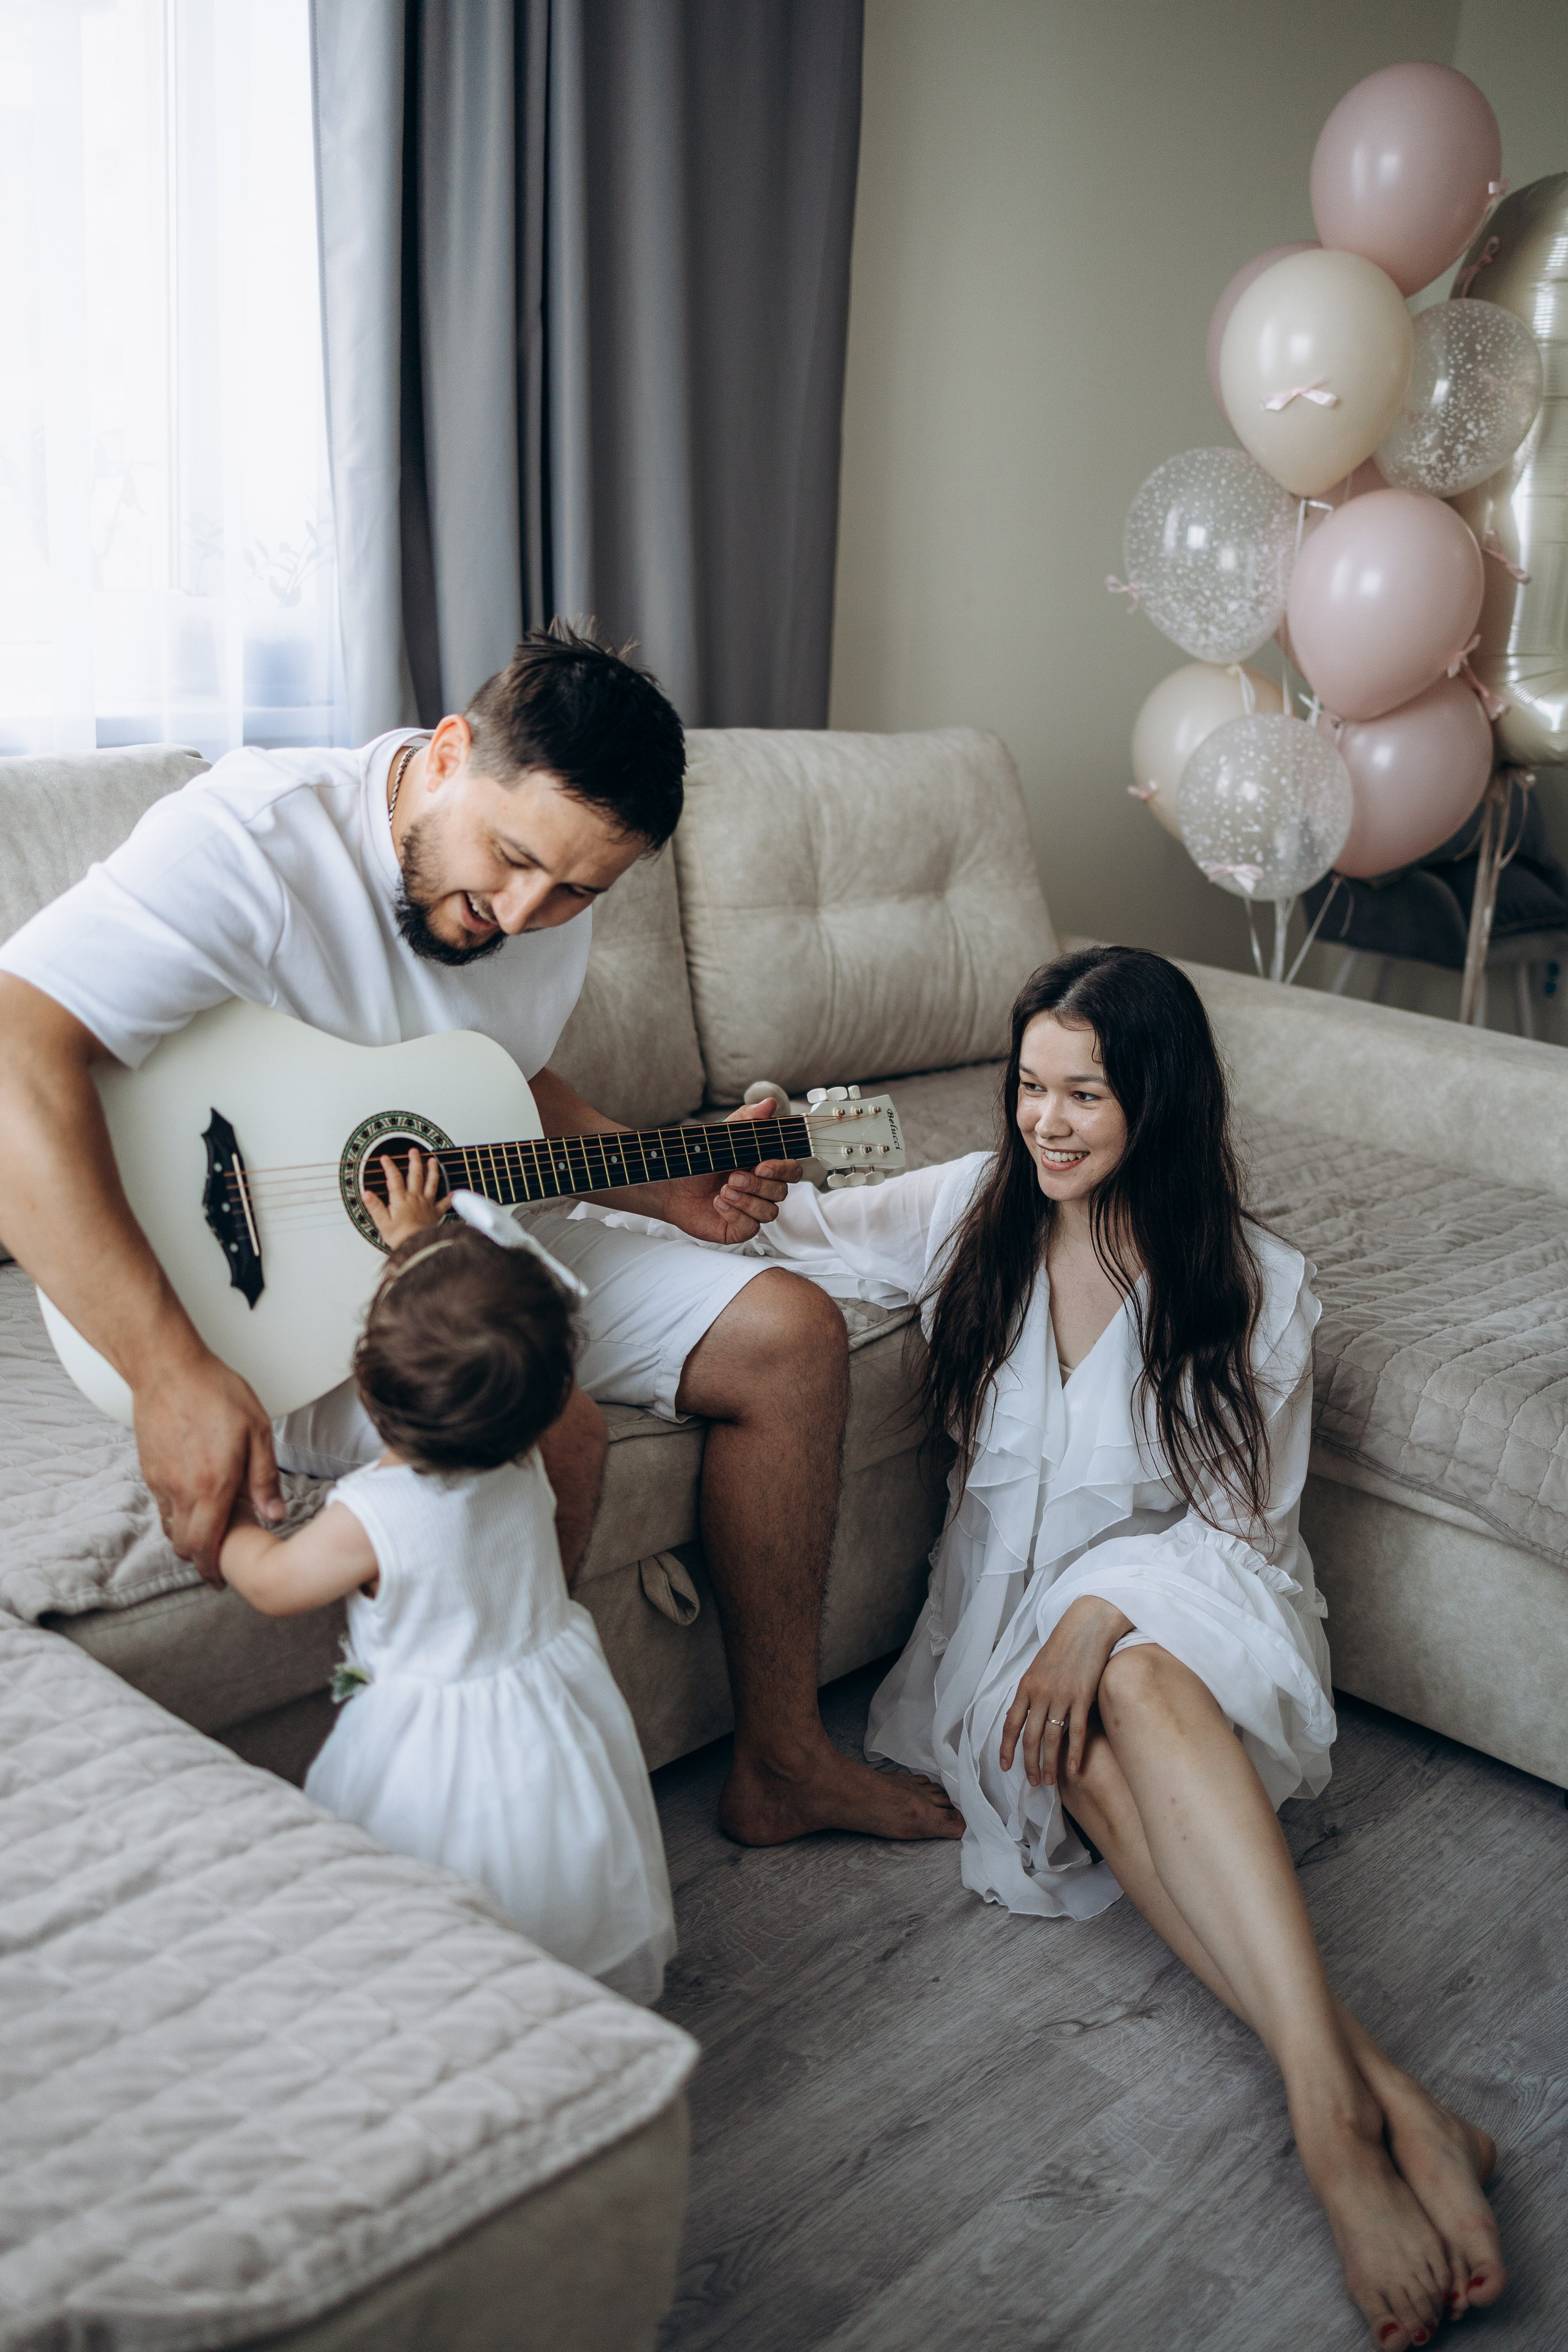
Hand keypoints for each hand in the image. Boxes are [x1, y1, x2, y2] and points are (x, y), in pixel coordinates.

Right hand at [134, 1342, 284, 1586]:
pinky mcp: (148, 1468)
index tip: (221, 1580)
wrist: (167, 1368)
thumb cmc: (215, 1392)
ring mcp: (160, 1480)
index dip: (212, 1570)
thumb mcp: (257, 1431)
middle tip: (217, 1563)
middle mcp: (181, 1489)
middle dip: (200, 1560)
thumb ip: (265, 1478)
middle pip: (184, 1545)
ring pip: (170, 1527)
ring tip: (210, 1532)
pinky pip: (161, 1505)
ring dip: (188, 1537)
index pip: (206, 1546)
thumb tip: (275, 1515)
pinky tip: (194, 1501)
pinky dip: (176, 1514)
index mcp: (212, 1485)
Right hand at [362, 1146, 447, 1248]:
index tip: (385, 1158)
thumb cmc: (401, 1237)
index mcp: (401, 1200)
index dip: (389, 1167)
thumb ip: (375, 1207)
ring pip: (431, 1183)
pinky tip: (455, 1193)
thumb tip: (365, 1193)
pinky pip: (445, 1203)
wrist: (419, 1246)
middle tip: (414, 1151)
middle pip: (415, 1175)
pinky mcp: (436, 1213)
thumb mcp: (382, 1222)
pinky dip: (450, 1198)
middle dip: (414, 1161)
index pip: (394, 1179)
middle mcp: (415, 1198)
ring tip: (433, 1161)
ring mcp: (427, 1204)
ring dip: (432, 1171)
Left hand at [654, 1097, 801, 1246]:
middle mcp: (761, 1190)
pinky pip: (751, 1228)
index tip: (762, 1166)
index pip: (792, 1171)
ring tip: (723, 1191)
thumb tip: (769, 1104)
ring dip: (746, 1201)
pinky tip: (718, 1203)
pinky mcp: (738, 1228)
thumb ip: (746, 1121)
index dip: (783, 1170)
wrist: (669, 1184)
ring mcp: (751, 1210)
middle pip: (781, 1192)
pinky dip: (735, 1215)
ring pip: (769, 1212)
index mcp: (763, 1166)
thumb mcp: (721, 1137)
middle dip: (757, 1186)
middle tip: (733, 1177)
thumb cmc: (696, 1160)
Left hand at [999, 1595, 1134, 1787]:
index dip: (1006, 1748)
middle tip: (1033, 1782)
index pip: (1011, 1723)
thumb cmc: (1063, 1646)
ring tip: (1050, 1782)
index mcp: (1026, 1686)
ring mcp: (1062, 1696)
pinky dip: (1073, 1753)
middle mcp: (1040, 1693)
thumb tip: (1025, 1715)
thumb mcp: (1038, 1667)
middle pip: (1029, 1737)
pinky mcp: (1083, 1697)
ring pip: (1052, 1739)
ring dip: (1050, 1763)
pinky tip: (1073, 1770)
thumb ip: (1031, 1691)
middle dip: (1029, 1763)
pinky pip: (1077, 1731)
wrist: (1086, 1627)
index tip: (1005, 1767)